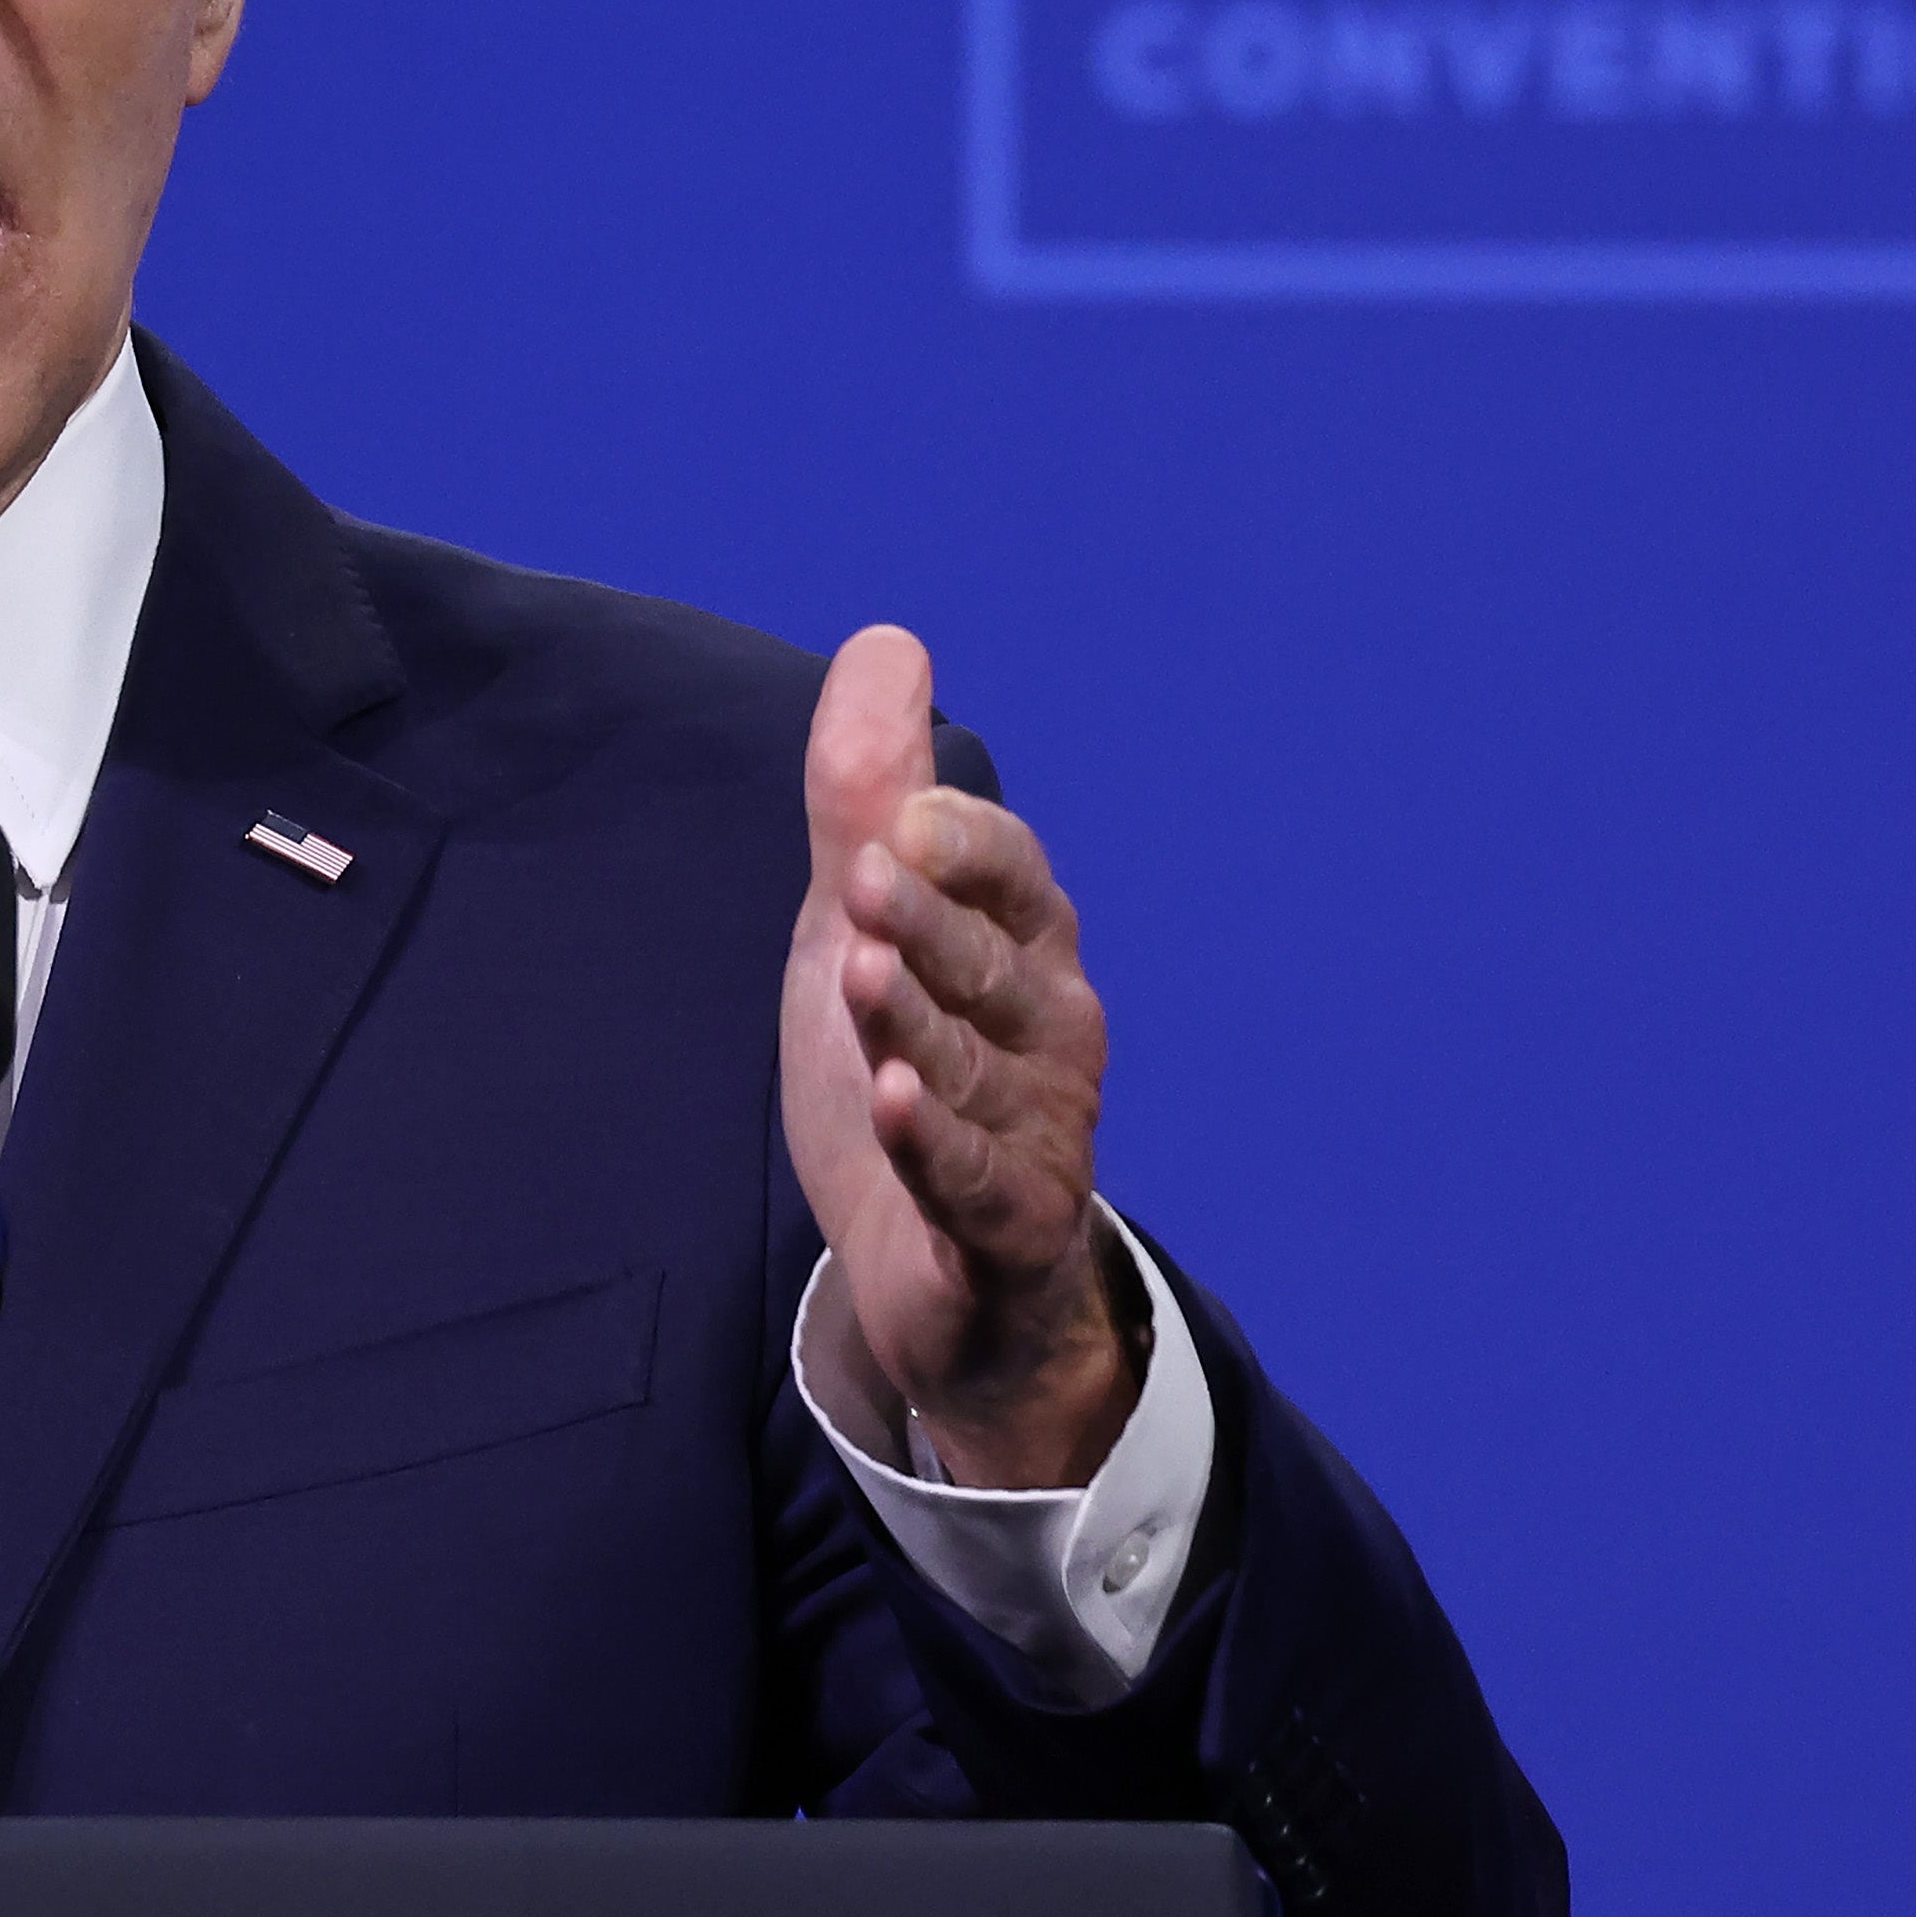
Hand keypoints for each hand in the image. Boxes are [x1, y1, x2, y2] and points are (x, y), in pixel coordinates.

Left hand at [776, 627, 1135, 1488]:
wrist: (942, 1276)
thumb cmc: (914, 1068)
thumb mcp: (867, 924)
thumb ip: (869, 794)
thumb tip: (885, 639)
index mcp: (1026, 947)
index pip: (1011, 876)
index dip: (961, 849)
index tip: (894, 819)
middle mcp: (1051, 1031)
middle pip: (992, 966)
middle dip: (932, 925)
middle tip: (865, 883)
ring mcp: (1039, 1133)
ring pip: (977, 1069)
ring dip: (920, 1024)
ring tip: (864, 979)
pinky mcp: (1005, 1227)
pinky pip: (975, 1181)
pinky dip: (937, 1144)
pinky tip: (895, 1106)